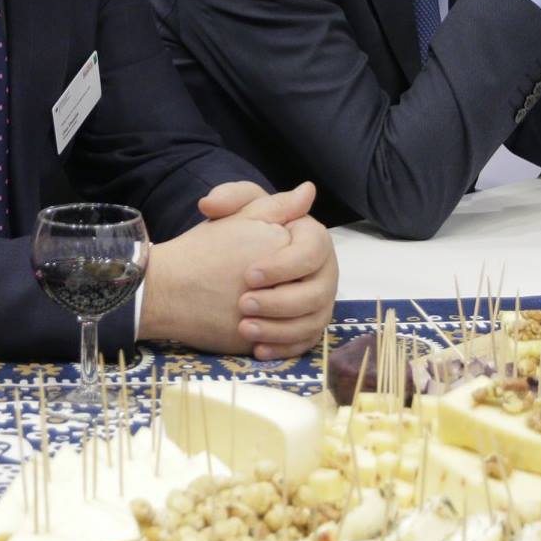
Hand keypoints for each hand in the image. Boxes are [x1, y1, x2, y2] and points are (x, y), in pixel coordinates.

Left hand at [192, 181, 336, 357]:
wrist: (215, 271)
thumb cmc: (231, 236)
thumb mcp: (237, 213)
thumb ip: (253, 198)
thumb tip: (306, 190)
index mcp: (313, 239)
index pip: (313, 251)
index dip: (284, 265)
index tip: (249, 274)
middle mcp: (324, 271)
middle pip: (318, 291)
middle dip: (280, 301)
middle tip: (243, 304)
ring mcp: (319, 302)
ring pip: (312, 321)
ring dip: (279, 328)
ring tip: (244, 329)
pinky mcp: (308, 326)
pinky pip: (305, 343)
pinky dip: (282, 348)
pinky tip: (256, 349)